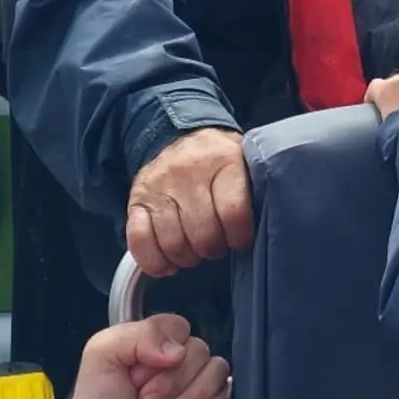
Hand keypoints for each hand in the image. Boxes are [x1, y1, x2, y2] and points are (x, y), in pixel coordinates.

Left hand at [53, 314, 229, 398]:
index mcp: (151, 342)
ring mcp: (188, 388)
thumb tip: (179, 351)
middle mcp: (173, 363)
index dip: (163, 349)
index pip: (179, 327)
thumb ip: (140, 335)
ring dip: (189, 396)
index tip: (138, 373)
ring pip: (215, 370)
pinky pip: (224, 394)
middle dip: (172, 380)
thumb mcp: (103, 353)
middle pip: (199, 350)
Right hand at [127, 128, 252, 278]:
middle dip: (213, 249)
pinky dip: (154, 261)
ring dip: (187, 258)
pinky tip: (168, 263)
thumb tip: (261, 230)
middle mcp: (189, 171)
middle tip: (216, 245)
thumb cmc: (218, 160)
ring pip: (173, 242)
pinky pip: (140, 241)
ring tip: (195, 251)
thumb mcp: (242, 162)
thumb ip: (251, 191)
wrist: (177, 135)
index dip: (238, 236)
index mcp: (223, 160)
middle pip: (202, 233)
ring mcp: (159, 186)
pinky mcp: (137, 199)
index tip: (239, 240)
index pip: (233, 211)